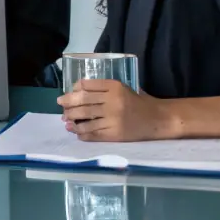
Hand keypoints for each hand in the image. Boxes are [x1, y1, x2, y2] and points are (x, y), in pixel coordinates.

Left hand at [57, 80, 172, 141]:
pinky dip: (81, 133)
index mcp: (115, 86)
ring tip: (65, 120)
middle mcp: (112, 101)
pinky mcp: (114, 133)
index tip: (68, 93)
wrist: (158, 119)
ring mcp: (113, 118)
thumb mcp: (123, 88)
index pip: (87, 85)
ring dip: (71, 119)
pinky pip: (92, 133)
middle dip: (67, 103)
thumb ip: (103, 88)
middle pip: (82, 100)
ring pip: (84, 118)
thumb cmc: (139, 102)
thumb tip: (77, 90)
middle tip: (61, 105)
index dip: (73, 89)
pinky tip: (76, 132)